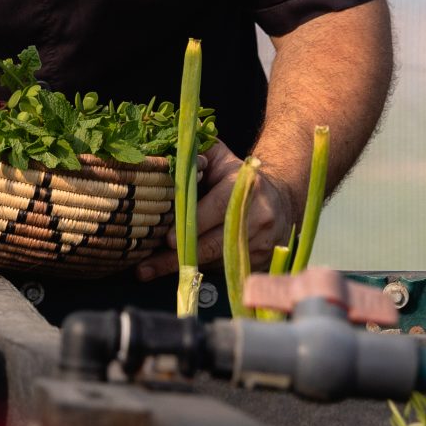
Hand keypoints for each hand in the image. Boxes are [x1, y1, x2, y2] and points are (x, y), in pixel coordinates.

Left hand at [134, 143, 296, 281]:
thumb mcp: (220, 158)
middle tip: (146, 266)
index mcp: (245, 187)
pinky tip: (179, 270)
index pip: (215, 209)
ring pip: (217, 261)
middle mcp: (259, 216)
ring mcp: (263, 242)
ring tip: (150, 270)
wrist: (279, 198)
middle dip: (177, 257)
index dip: (190, 225)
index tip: (166, 240)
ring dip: (184, 267)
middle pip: (214, 244)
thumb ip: (196, 155)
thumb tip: (166, 157)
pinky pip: (226, 269)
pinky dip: (202, 269)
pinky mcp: (262, 261)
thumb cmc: (237, 176)